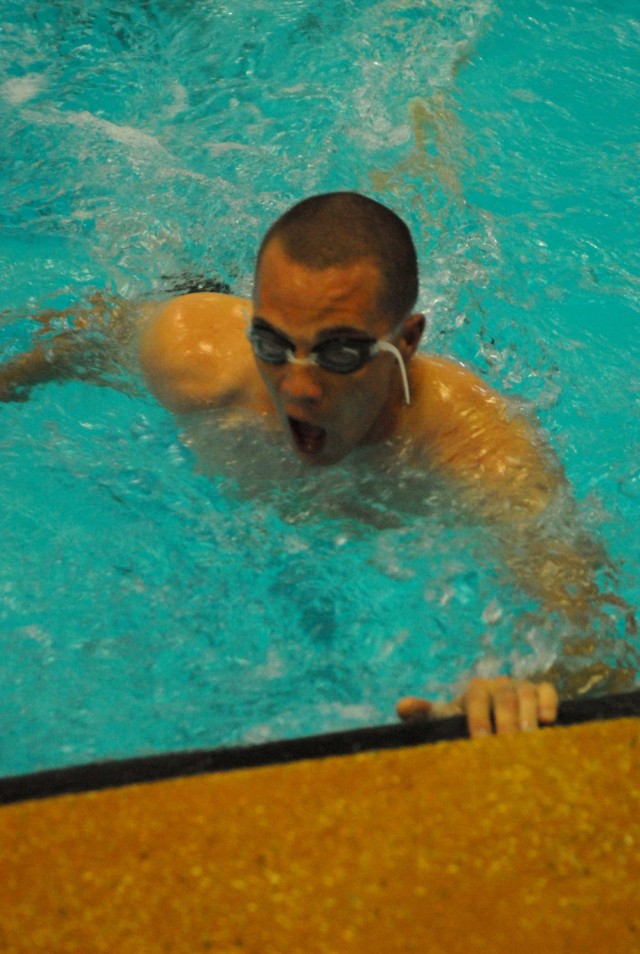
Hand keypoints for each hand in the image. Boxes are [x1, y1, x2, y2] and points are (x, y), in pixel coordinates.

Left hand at [396, 676, 558, 738]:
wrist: (494, 727)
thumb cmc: (464, 726)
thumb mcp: (444, 721)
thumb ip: (424, 714)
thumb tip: (401, 707)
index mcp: (475, 690)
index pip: (476, 698)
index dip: (478, 718)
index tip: (480, 741)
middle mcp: (499, 684)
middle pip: (504, 697)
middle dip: (506, 722)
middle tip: (508, 746)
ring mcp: (521, 687)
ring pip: (526, 693)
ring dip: (528, 715)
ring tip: (529, 739)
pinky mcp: (541, 693)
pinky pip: (547, 690)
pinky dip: (548, 702)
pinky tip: (548, 720)